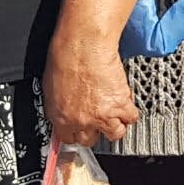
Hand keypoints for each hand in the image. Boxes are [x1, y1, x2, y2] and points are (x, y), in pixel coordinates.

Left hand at [41, 32, 138, 147]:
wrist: (84, 44)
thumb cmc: (65, 56)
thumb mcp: (51, 86)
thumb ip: (60, 105)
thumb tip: (66, 109)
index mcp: (59, 116)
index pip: (68, 139)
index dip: (77, 134)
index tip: (81, 130)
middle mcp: (80, 120)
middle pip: (90, 140)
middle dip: (95, 130)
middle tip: (99, 119)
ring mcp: (101, 115)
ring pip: (115, 133)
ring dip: (116, 124)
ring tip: (116, 114)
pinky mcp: (119, 105)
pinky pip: (131, 117)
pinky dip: (131, 112)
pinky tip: (127, 103)